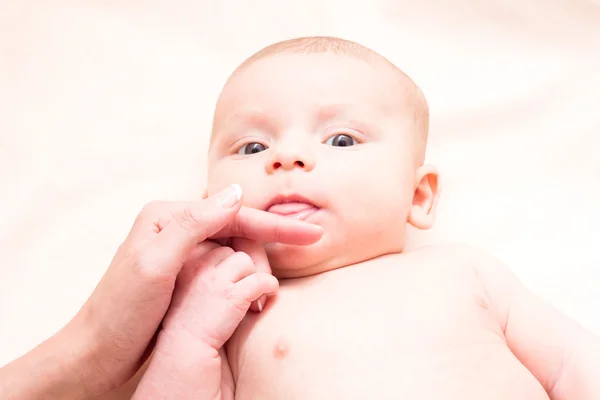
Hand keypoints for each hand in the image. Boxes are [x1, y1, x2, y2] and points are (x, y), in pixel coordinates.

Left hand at [63, 184, 321, 395]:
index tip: (311, 233)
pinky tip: (252, 294)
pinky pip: (224, 268)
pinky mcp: (186, 276)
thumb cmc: (120, 311)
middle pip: (236, 229)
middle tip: (277, 278)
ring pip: (233, 250)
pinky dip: (242, 279)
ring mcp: (182, 253)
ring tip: (260, 296)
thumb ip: (193, 225)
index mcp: (167, 217)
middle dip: (263, 250)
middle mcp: (176, 229)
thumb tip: (235, 193)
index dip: (275, 223)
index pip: (233, 213)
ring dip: (254, 268)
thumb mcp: (155, 264)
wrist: (99, 354)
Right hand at [162, 239, 275, 350]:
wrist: (183, 351)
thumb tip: (243, 249)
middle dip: (245, 266)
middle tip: (242, 287)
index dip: (232, 258)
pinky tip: (261, 301)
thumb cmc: (192, 316)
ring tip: (246, 297)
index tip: (231, 276)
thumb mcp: (194, 280)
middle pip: (237, 247)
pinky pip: (262, 279)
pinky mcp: (230, 294)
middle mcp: (196, 261)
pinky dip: (268, 288)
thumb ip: (211, 261)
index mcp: (185, 254)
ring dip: (253, 277)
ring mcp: (213, 277)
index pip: (221, 239)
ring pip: (248, 260)